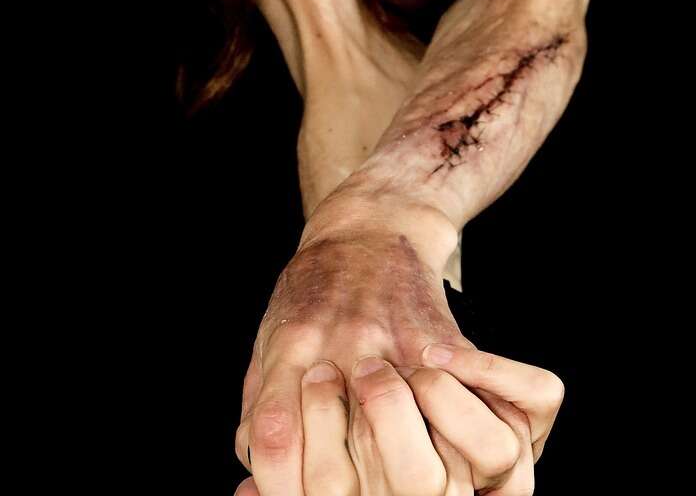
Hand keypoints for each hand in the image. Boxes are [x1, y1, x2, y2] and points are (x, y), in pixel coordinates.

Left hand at [233, 219, 563, 495]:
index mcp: (291, 346)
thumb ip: (260, 404)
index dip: (279, 482)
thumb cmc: (317, 289)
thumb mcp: (272, 336)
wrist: (374, 226)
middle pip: (331, 449)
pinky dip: (434, 433)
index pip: (274, 436)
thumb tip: (255, 479)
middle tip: (343, 493)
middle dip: (332, 486)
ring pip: (389, 434)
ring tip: (383, 475)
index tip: (294, 494)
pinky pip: (441, 402)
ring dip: (386, 463)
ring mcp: (390, 345)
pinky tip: (426, 445)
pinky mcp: (434, 341)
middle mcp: (338, 347)